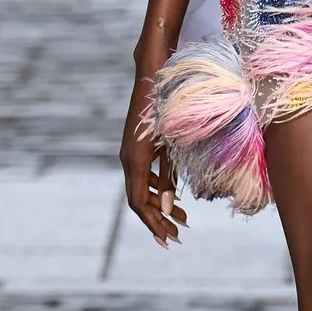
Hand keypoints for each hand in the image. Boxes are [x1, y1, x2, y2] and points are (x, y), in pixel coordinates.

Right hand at [121, 68, 188, 246]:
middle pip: (139, 199)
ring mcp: (132, 151)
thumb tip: (167, 207)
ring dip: (161, 205)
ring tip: (183, 218)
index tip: (168, 238)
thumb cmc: (168, 103)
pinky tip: (174, 194)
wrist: (155, 72)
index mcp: (135, 159)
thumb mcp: (173, 142)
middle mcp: (128, 157)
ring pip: (142, 188)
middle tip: (178, 235)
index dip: (153, 222)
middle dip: (158, 219)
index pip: (138, 202)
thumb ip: (169, 175)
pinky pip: (144, 174)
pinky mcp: (139, 145)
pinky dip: (159, 188)